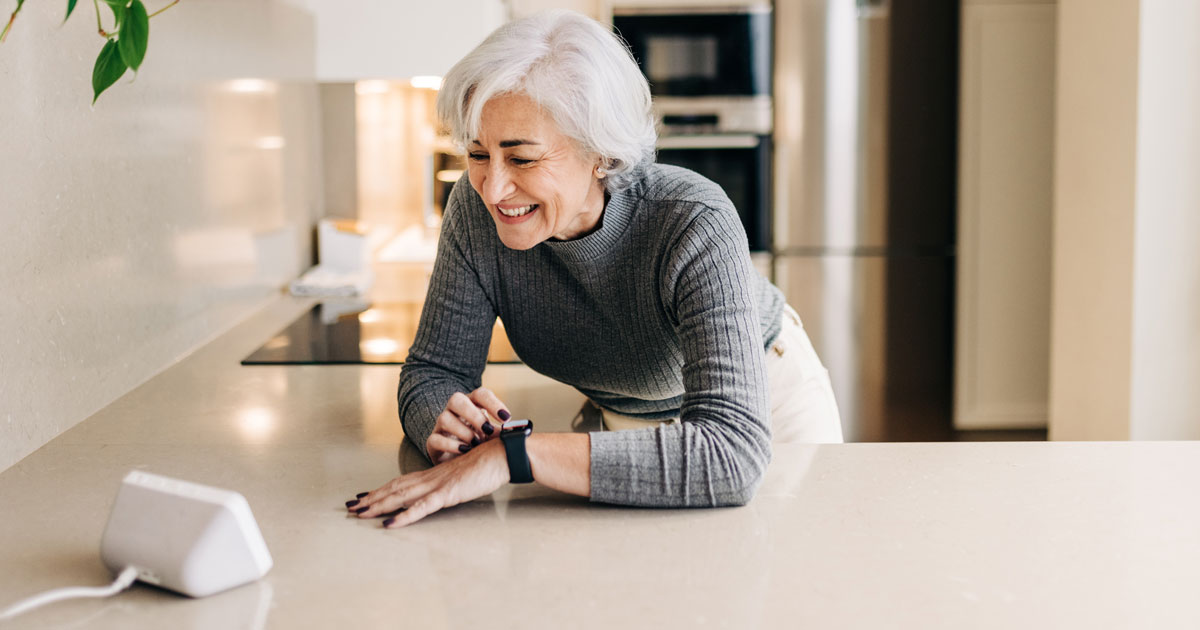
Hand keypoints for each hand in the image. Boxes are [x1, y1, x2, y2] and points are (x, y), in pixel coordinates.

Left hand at [346, 440, 508, 527]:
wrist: (501, 454)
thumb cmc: (487, 464)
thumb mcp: (463, 476)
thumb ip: (450, 483)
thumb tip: (444, 490)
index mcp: (434, 474)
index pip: (401, 482)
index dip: (381, 490)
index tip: (365, 496)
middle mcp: (431, 478)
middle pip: (394, 489)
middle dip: (372, 499)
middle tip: (352, 508)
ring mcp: (437, 485)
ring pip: (401, 496)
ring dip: (378, 505)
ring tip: (360, 513)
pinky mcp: (447, 494)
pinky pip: (421, 507)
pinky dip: (404, 516)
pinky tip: (390, 523)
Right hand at [427, 387, 511, 463]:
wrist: (457, 459)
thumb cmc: (478, 443)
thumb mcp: (491, 436)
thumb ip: (501, 433)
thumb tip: (516, 435)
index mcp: (471, 404)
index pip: (480, 394)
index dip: (493, 403)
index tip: (506, 418)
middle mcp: (454, 411)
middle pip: (456, 400)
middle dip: (473, 414)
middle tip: (487, 430)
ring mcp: (441, 426)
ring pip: (444, 418)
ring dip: (463, 432)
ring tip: (475, 444)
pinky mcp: (433, 442)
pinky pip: (435, 439)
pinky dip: (451, 445)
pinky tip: (464, 451)